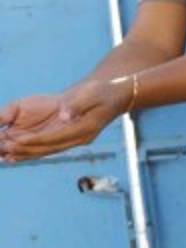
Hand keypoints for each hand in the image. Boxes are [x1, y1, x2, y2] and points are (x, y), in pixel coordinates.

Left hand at [0, 79, 131, 161]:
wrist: (112, 94)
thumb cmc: (103, 91)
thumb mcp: (92, 93)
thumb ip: (77, 104)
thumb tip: (65, 115)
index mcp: (85, 129)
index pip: (56, 138)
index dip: (35, 140)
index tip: (16, 140)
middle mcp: (79, 138)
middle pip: (48, 148)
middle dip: (24, 150)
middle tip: (3, 148)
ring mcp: (74, 139)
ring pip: (45, 150)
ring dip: (24, 154)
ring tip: (3, 156)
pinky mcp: (68, 137)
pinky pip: (46, 147)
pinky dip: (30, 151)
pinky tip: (15, 156)